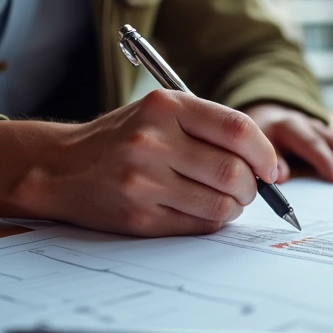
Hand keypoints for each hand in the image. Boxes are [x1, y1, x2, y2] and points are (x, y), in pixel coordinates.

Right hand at [0, 90, 279, 236]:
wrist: (59, 166)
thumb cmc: (122, 138)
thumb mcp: (162, 113)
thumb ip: (214, 129)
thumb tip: (273, 167)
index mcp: (165, 107)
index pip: (238, 130)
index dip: (265, 153)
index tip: (271, 167)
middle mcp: (153, 141)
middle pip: (233, 172)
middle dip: (252, 186)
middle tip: (248, 188)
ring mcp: (144, 181)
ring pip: (220, 204)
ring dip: (235, 207)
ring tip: (226, 199)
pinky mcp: (139, 215)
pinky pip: (198, 225)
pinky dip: (212, 220)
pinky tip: (202, 210)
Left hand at [243, 103, 332, 183]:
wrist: (267, 117)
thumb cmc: (261, 138)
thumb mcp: (255, 146)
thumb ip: (270, 160)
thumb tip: (281, 178)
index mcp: (290, 127)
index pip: (311, 144)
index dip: (327, 161)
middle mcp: (310, 124)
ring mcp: (323, 128)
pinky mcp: (331, 134)